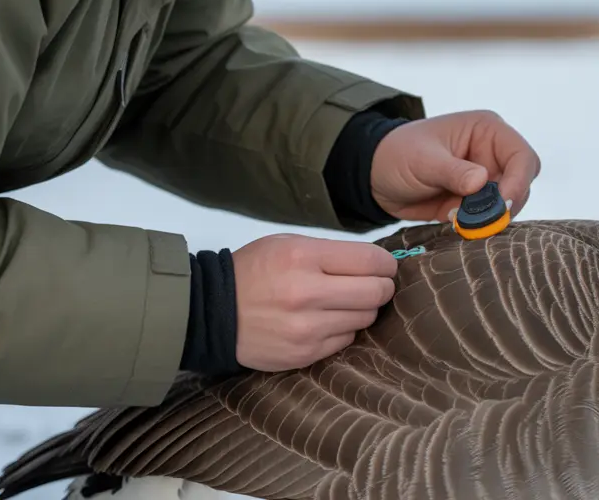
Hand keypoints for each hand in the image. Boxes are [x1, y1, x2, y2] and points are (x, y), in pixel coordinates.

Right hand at [231, 233, 396, 371]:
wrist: (211, 312)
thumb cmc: (254, 271)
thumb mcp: (287, 244)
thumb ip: (332, 253)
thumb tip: (376, 264)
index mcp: (303, 257)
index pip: (371, 261)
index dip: (386, 264)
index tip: (384, 267)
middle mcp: (307, 293)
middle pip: (376, 292)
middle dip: (382, 287)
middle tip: (373, 285)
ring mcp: (307, 328)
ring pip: (366, 318)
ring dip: (362, 310)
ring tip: (342, 303)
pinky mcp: (304, 353)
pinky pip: (346, 340)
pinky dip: (343, 329)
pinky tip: (325, 321)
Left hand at [370, 110, 540, 222]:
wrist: (375, 177)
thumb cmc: (398, 154)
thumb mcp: (423, 160)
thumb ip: (453, 171)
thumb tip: (481, 181)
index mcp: (487, 132)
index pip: (522, 156)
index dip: (519, 181)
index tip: (504, 204)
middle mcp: (492, 155)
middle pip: (522, 183)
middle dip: (508, 204)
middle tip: (484, 221)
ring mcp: (485, 182)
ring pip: (508, 206)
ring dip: (491, 219)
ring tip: (460, 221)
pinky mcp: (474, 204)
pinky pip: (489, 220)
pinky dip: (478, 228)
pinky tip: (457, 227)